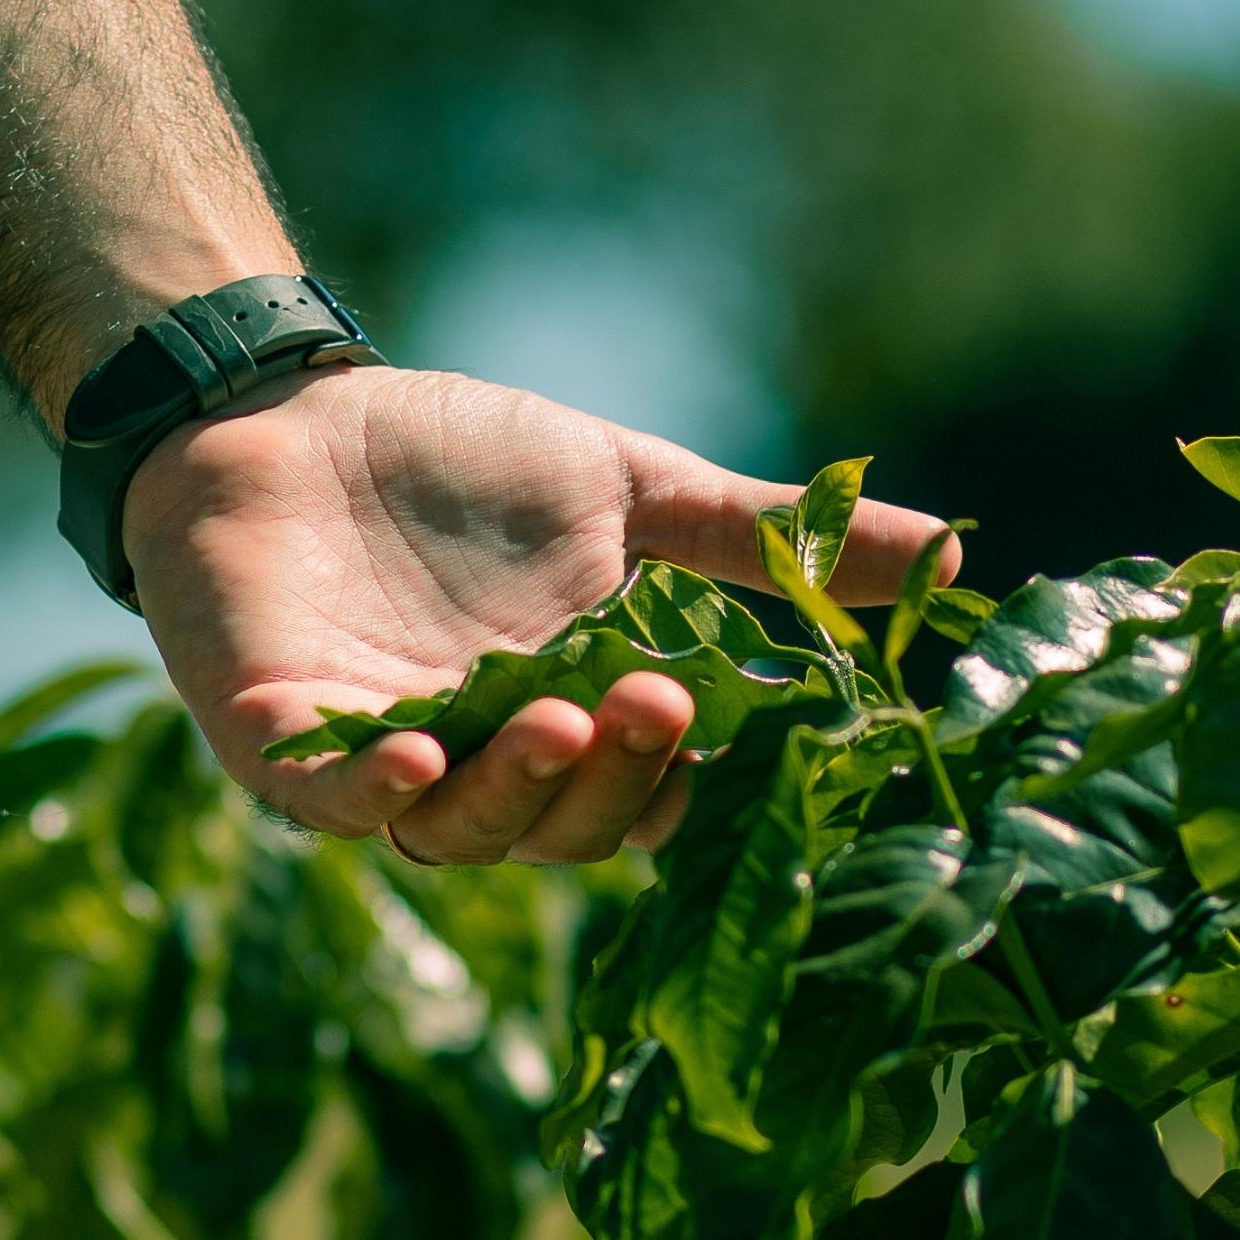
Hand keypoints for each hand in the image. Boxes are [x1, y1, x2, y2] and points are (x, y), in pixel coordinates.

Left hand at [122, 365, 956, 863]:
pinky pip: (333, 801)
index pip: (663, 795)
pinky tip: (420, 751)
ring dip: (518, 787)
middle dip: (619, 774)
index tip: (767, 739)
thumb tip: (959, 554)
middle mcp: (493, 772)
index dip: (708, 778)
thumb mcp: (637, 492)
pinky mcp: (281, 744)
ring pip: (462, 830)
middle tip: (655, 701)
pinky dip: (377, 787)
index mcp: (582, 728)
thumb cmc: (458, 460)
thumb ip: (769, 541)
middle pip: (572, 826)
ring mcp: (383, 768)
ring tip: (564, 719)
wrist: (282, 409)